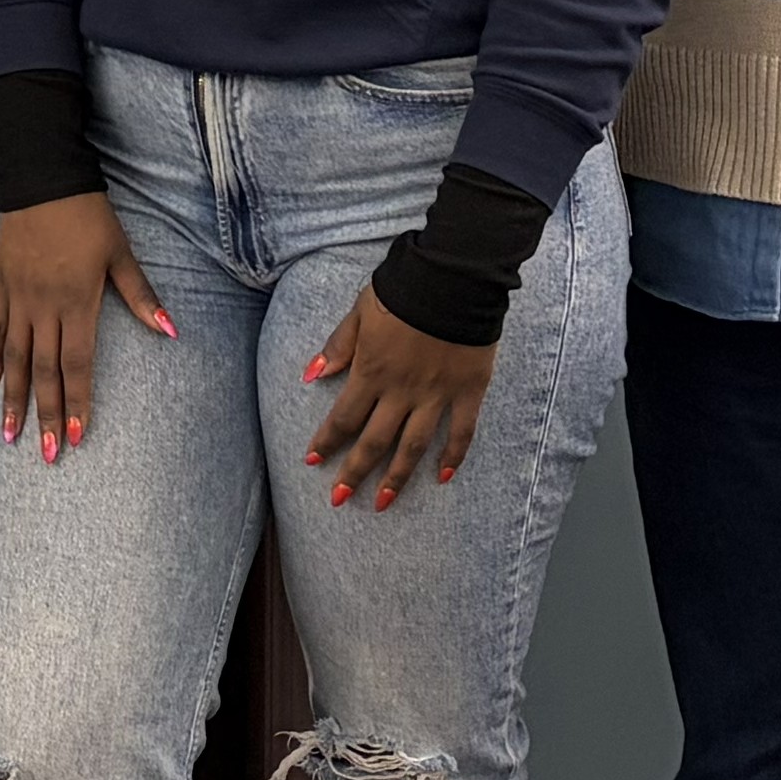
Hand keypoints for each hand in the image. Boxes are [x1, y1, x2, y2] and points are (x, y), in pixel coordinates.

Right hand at [0, 193, 172, 460]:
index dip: (78, 402)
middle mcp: (44, 306)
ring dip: (12, 398)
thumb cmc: (87, 214)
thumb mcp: (120, 252)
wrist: (40, 177)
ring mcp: (18, 297)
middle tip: (46, 456)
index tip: (77, 438)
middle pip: (43, 370)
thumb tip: (172, 331)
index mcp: (77, 301)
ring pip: (14, 357)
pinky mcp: (1, 285)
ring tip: (9, 435)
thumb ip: (141, 295)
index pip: (76, 363)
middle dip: (45, 415)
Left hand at [302, 285, 496, 509]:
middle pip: (374, 440)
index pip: (343, 416)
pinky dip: (452, 456)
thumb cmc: (403, 288)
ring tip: (383, 502)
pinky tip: (442, 477)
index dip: (326, 441)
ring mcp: (437, 394)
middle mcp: (401, 390)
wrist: (453, 277)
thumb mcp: (360, 310)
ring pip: (413, 445)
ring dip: (397, 476)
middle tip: (340, 498)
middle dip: (354, 472)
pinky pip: (460, 432)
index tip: (311, 462)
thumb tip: (311, 375)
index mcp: (371, 370)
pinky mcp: (468, 391)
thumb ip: (338, 345)